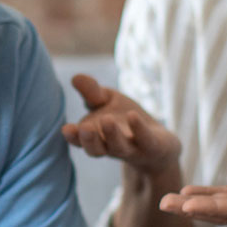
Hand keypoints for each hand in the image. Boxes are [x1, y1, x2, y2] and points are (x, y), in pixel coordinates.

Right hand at [60, 74, 180, 175]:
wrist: (159, 145)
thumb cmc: (126, 122)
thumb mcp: (108, 102)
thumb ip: (92, 93)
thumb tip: (75, 77)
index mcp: (96, 137)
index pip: (81, 140)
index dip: (73, 137)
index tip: (66, 129)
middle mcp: (111, 146)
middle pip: (97, 149)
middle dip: (90, 140)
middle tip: (84, 128)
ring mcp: (132, 148)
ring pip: (120, 147)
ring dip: (112, 135)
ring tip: (107, 119)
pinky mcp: (152, 146)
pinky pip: (145, 139)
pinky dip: (138, 128)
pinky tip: (132, 115)